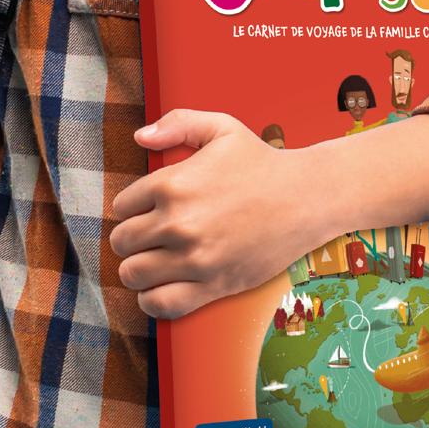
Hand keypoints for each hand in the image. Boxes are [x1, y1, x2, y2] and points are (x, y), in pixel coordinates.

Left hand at [110, 110, 309, 319]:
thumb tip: (141, 137)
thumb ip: (177, 123)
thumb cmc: (262, 162)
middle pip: (122, 242)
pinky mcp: (213, 285)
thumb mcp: (221, 128)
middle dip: (132, 238)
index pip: (121, 207)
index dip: (132, 208)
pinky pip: (160, 304)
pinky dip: (152, 299)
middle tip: (150, 236)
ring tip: (153, 261)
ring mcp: (194, 257)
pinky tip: (161, 286)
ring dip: (138, 268)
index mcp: (172, 184)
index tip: (148, 210)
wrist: (306, 198)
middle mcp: (178, 222)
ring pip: (133, 274)